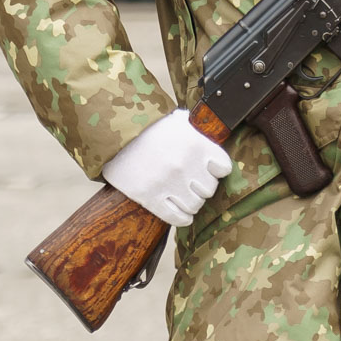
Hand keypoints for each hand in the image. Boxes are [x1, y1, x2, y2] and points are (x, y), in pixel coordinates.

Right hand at [100, 109, 233, 228]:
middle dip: (201, 187)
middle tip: (191, 183)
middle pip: (208, 190)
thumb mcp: (179, 122)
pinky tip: (181, 213)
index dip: (216, 170)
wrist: (117, 136)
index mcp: (196, 144)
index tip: (208, 170)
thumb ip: (197, 132)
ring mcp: (169, 183)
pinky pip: (177, 218)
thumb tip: (210, 133)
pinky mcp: (151, 198)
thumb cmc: (150, 128)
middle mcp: (185, 164)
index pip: (223, 168)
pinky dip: (182, 218)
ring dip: (191, 203)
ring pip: (195, 205)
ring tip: (183, 196)